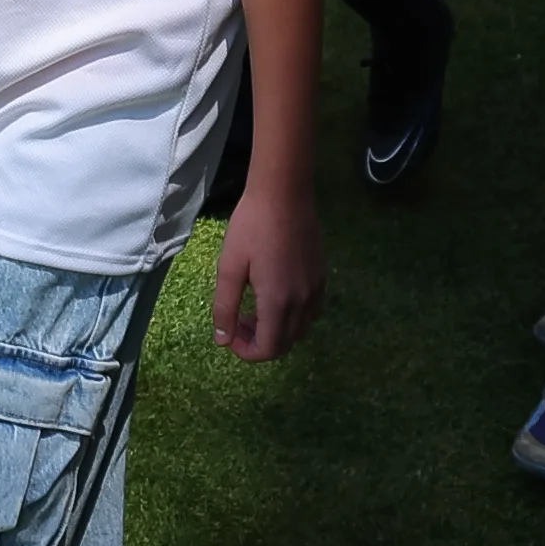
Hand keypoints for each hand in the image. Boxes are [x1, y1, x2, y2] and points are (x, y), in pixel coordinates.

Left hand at [208, 188, 323, 361]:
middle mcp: (303, 301)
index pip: (269, 349)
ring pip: (300, 329)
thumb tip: (222, 340)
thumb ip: (225, 307)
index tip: (229, 336)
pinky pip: (311, 311)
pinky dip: (293, 316)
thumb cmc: (251, 227)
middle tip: (237, 320)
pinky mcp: (322, 276)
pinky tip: (275, 295)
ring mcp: (316, 289)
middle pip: (286, 343)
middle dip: (259, 341)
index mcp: (278, 301)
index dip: (247, 352)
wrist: (284, 194)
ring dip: (277, 330)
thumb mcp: (229, 267)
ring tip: (253, 308)